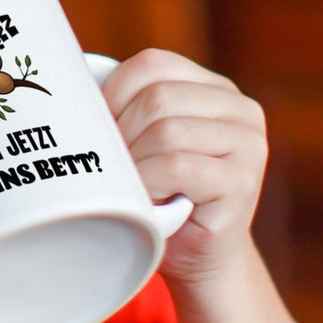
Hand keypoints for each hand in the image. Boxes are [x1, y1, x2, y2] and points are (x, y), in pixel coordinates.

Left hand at [101, 48, 267, 287]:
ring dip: (135, 163)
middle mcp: (240, 109)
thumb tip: (74, 85)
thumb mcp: (144, 140)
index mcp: (213, 89)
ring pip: (167, 131)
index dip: (114, 92)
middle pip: (157, 98)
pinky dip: (149, 183)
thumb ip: (129, 108)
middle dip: (122, 133)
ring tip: (133, 186)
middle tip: (114, 166)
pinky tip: (148, 198)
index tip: (98, 127)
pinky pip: (178, 166)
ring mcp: (248, 144)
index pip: (153, 64)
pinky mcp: (243, 181)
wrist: (197, 258)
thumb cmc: (160, 196)